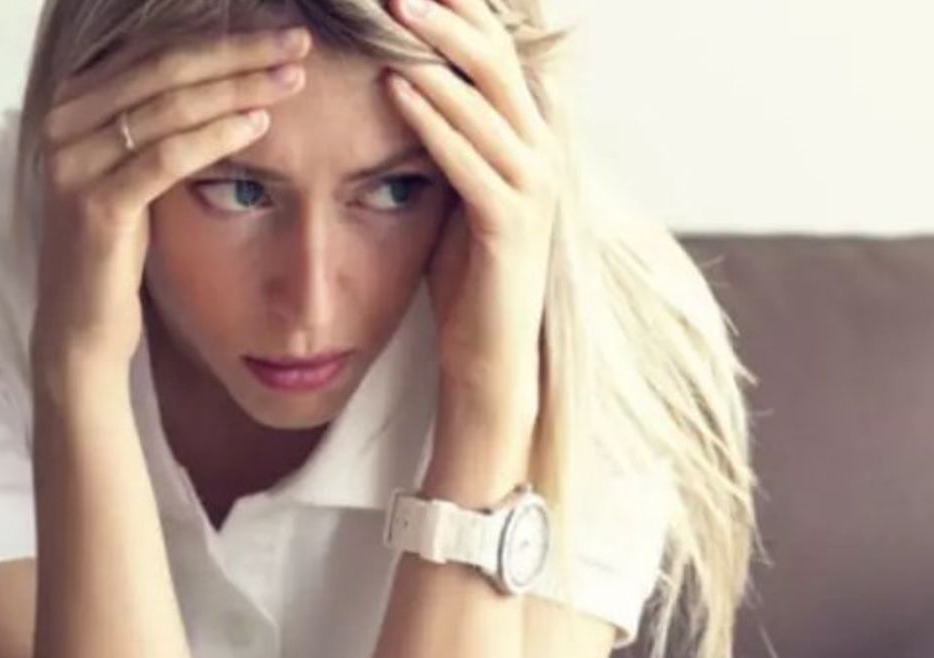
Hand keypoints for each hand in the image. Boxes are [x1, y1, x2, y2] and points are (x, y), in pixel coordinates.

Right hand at [31, 28, 311, 374]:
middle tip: (298, 42)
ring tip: (292, 79)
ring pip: (168, 106)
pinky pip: (165, 158)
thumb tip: (232, 74)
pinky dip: (215, 137)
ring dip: (238, 88)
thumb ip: (166, 121)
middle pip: (166, 68)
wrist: (83, 324)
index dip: (223, 39)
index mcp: (75, 101)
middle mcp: (63, 121)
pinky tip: (258, 126)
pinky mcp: (93, 205)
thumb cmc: (123, 245)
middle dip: (238, 52)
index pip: (159, 52)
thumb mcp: (140, 170)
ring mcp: (72, 163)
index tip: (283, 35)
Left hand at [385, 0, 561, 421]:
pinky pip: (466, 158)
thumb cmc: (468, 265)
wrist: (490, 348)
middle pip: (497, 62)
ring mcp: (532, 187)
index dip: (465, 11)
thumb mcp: (460, 183)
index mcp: (531, 136)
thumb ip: (450, 132)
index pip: (500, 54)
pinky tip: (393, 88)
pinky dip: (430, 120)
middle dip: (448, 16)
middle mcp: (542, 151)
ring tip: (391, 14)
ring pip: (484, 102)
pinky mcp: (509, 223)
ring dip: (433, 55)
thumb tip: (406, 75)